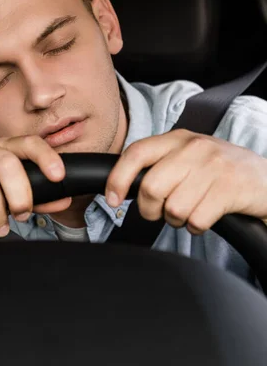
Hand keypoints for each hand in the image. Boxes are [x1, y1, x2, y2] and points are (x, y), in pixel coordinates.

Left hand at [105, 128, 266, 233]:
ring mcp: (213, 167)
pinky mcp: (229, 189)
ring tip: (190, 211)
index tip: (112, 199)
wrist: (265, 179)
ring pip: (173, 208)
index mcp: (178, 138)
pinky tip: (206, 217)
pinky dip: (196, 227)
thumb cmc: (220, 171)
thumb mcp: (189, 157)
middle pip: (151, 187)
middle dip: (150, 209)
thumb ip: (158, 164)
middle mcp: (194, 148)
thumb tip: (122, 186)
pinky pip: (196, 220)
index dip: (118, 178)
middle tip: (160, 212)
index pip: (136, 152)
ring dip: (177, 220)